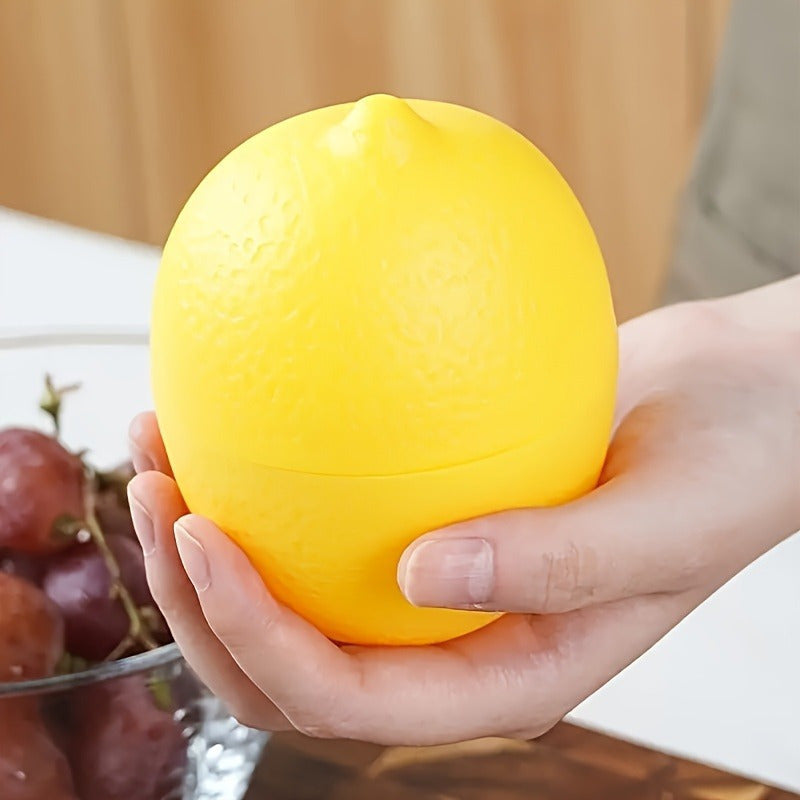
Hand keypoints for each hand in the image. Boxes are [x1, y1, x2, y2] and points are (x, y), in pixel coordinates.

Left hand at [127, 278, 798, 743]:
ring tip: (155, 447)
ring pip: (289, 587)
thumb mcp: (666, 525)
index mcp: (504, 671)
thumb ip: (556, 563)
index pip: (348, 697)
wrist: (744, 402)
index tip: (202, 536)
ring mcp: (438, 573)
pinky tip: (225, 405)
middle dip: (197, 601)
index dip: (258, 638)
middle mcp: (455, 635)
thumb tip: (420, 575)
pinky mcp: (432, 506)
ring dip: (203, 537)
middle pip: (287, 663)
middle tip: (153, 494)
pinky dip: (263, 472)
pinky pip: (328, 508)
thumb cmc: (732, 468)